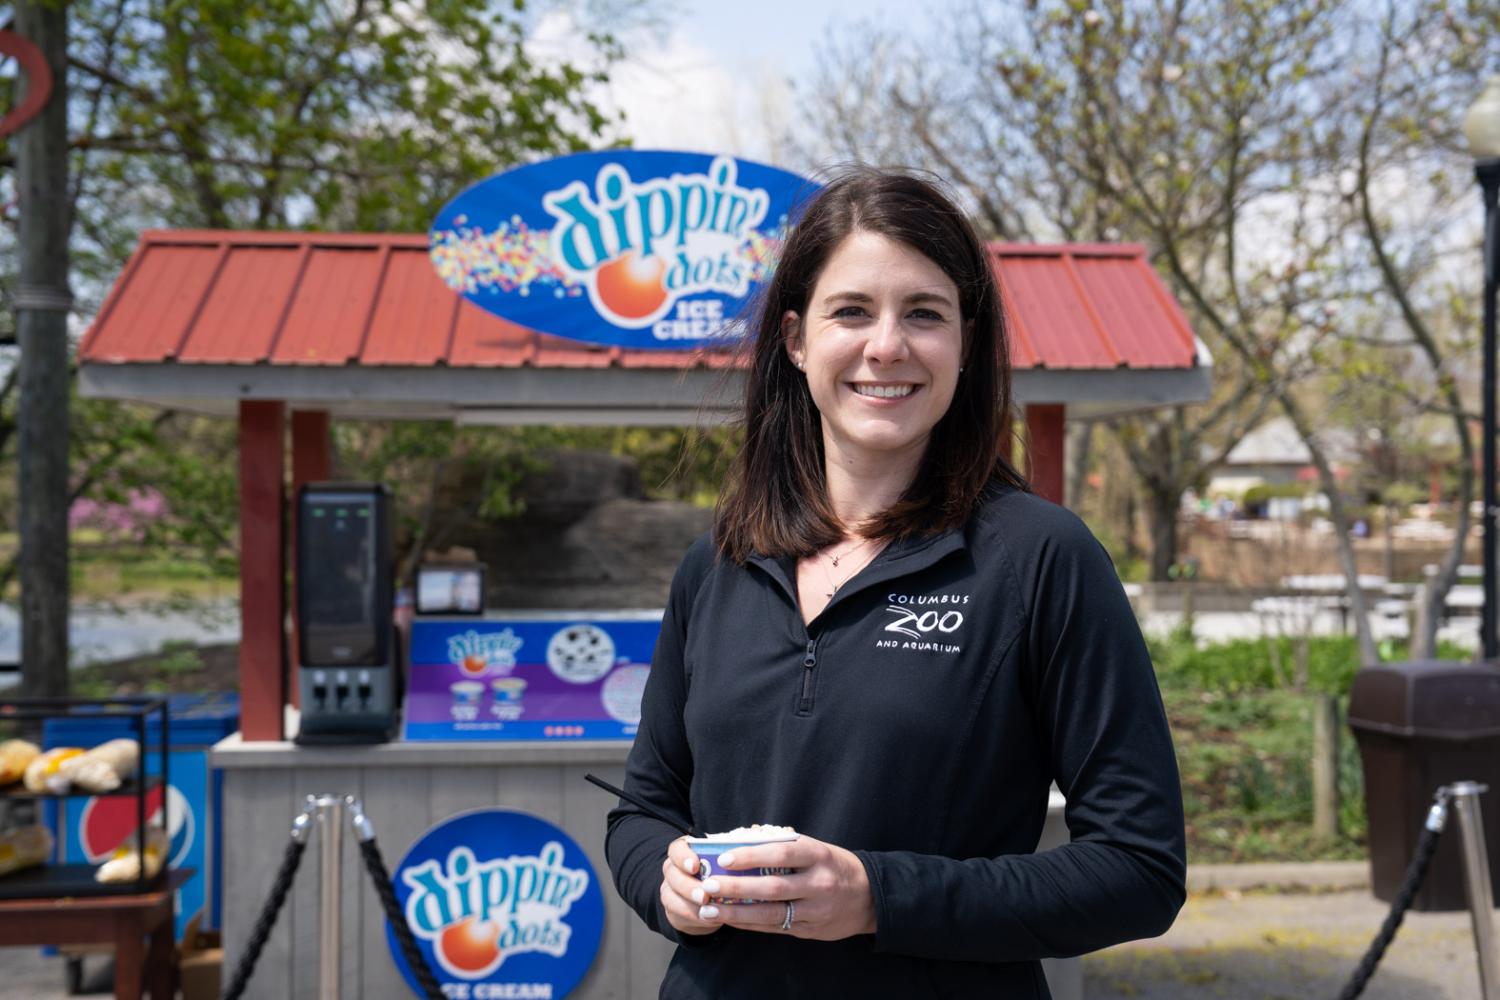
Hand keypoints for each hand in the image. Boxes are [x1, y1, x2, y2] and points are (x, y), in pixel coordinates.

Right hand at [659, 838, 719, 936]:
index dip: (683, 857)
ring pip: (670, 895)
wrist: (712, 901)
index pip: (676, 849)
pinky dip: (694, 917)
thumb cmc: (721, 875)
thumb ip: (728, 860)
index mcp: (684, 852)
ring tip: (707, 910)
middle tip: (704, 896)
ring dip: (689, 904)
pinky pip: (677, 914)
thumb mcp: (725, 865)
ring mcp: (669, 889)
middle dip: (688, 886)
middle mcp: (673, 868)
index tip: (696, 866)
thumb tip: (745, 857)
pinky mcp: (672, 909)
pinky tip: (708, 919)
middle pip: (672, 873)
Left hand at [693, 834, 876, 940]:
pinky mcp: (810, 930)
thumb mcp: (815, 848)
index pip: (781, 854)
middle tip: (709, 885)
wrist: (870, 897)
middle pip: (772, 888)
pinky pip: (774, 928)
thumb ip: (783, 845)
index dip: (751, 856)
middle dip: (737, 888)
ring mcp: (815, 910)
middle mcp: (818, 884)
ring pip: (770, 914)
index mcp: (818, 856)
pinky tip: (729, 919)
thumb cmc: (833, 865)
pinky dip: (750, 924)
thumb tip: (741, 838)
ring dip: (737, 912)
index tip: (724, 857)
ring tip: (710, 908)